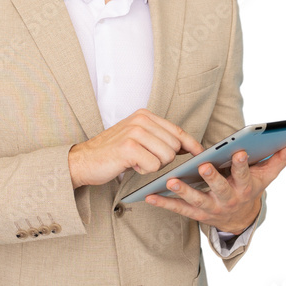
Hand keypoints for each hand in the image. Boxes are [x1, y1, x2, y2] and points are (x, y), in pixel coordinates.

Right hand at [68, 109, 203, 187]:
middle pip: (174, 146)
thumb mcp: (138, 138)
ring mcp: (134, 132)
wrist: (84, 161)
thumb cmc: (113, 152)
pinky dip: (144, 171)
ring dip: (154, 165)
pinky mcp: (129, 147)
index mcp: (145, 115)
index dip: (191, 144)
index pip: (177, 130)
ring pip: (166, 156)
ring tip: (137, 161)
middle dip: (165, 159)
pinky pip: (153, 166)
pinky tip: (131, 165)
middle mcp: (141, 120)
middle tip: (145, 159)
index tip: (201, 153)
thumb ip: (160, 138)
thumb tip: (188, 146)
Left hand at [143, 139, 285, 233]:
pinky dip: (164, 202)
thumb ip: (281, 157)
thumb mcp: (268, 174)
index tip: (241, 152)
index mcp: (245, 187)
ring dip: (183, 191)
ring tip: (171, 180)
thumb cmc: (252, 187)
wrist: (240, 219)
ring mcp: (211, 208)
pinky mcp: (195, 214)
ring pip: (196, 201)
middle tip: (203, 166)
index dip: (243, 164)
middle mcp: (228, 199)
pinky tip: (149, 195)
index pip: (245, 175)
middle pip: (220, 189)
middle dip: (212, 178)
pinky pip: (178, 209)